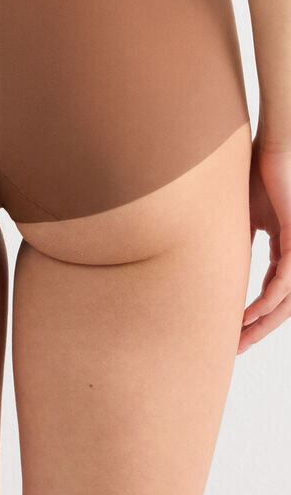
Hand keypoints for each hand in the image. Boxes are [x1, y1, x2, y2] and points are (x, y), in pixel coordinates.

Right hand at [239, 138, 290, 352]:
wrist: (273, 147)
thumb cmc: (256, 173)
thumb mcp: (241, 216)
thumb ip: (234, 242)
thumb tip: (211, 263)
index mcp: (284, 247)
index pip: (271, 291)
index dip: (252, 314)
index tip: (230, 330)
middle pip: (281, 304)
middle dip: (257, 329)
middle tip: (234, 348)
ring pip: (286, 299)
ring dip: (263, 323)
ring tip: (239, 338)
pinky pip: (286, 281)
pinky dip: (269, 300)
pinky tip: (251, 314)